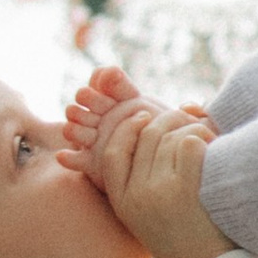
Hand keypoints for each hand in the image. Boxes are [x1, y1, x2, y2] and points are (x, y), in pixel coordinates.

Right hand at [62, 64, 210, 157]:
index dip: (105, 79)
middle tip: (88, 97)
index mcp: (128, 101)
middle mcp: (110, 117)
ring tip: (79, 120)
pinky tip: (64, 156)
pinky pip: (78, 160)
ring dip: (76, 120)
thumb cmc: (184, 149)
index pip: (107, 81)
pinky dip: (70, 158)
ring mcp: (99, 140)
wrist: (176, 179)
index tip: (110, 78)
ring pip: (78, 125)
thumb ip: (193, 117)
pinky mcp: (94, 164)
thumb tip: (190, 105)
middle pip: (88, 100)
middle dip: (88, 97)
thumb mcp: (188, 132)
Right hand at [66, 87, 232, 257]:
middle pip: (147, 136)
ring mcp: (158, 192)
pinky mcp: (185, 190)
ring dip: (194, 128)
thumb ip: (149, 179)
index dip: (126, 129)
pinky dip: (205, 138)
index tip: (144, 116)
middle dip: (171, 120)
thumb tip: (161, 124)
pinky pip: (189, 144)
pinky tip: (216, 148)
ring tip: (210, 137)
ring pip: (170, 136)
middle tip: (192, 120)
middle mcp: (136, 195)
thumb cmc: (191, 239)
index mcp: (123, 202)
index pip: (112, 153)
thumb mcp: (155, 215)